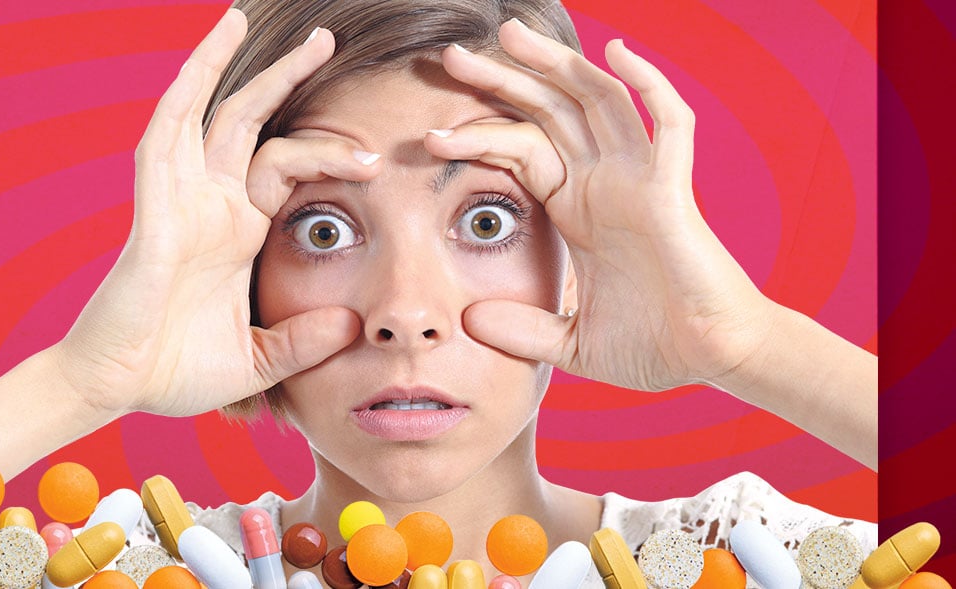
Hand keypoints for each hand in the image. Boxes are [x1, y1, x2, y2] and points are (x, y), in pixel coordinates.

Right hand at [56, 11, 378, 416]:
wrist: (123, 390)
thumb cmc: (179, 372)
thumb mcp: (261, 357)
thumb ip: (304, 341)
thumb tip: (351, 324)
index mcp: (237, 233)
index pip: (287, 168)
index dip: (329, 153)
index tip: (373, 158)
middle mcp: (211, 206)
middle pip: (251, 123)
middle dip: (286, 78)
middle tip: (325, 39)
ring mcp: (181, 201)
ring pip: (208, 115)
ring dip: (225, 65)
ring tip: (244, 18)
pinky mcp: (155, 208)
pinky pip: (167, 138)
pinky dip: (185, 94)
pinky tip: (206, 57)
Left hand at [425, 20, 773, 391]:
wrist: (713, 363)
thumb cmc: (654, 348)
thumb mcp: (572, 342)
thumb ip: (524, 331)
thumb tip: (470, 322)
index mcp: (577, 210)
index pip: (520, 151)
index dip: (478, 136)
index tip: (430, 135)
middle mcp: (604, 184)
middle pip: (548, 113)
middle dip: (502, 81)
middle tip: (452, 57)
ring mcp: (639, 181)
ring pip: (596, 102)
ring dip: (556, 65)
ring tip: (510, 35)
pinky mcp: (673, 191)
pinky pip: (668, 123)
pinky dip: (648, 83)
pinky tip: (618, 51)